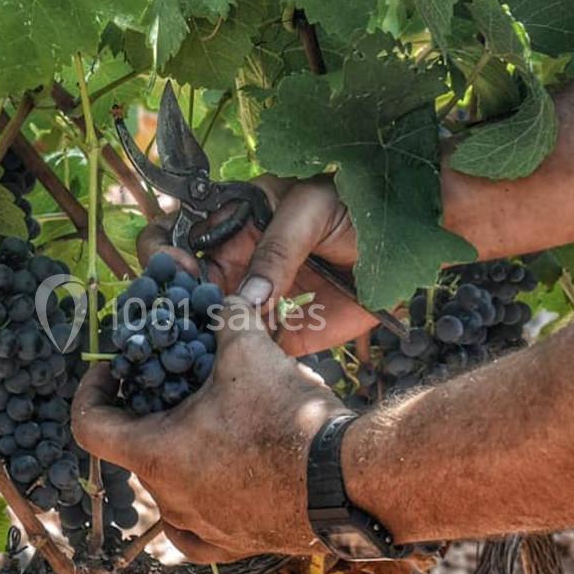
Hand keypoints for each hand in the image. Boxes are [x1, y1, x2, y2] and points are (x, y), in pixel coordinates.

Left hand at [72, 295, 349, 561]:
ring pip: (166, 493)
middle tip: (172, 387)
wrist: (345, 480)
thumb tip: (228, 292)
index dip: (91, 392)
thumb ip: (230, 315)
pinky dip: (198, 507)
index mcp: (155, 453)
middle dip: (147, 416)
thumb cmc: (286, 417)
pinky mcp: (234, 545)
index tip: (112, 373)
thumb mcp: (250, 350)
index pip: (89, 425)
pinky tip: (214, 486)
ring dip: (174, 460)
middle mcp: (169, 499)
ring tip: (200, 430)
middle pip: (134, 453)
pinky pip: (198, 532)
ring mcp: (201, 527)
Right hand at [137, 175, 375, 355]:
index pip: (178, 236)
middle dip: (175, 306)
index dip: (163, 252)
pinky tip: (241, 369)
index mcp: (233, 224)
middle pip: (186, 290)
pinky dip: (244, 364)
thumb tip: (244, 298)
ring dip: (203, 342)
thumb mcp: (310, 211)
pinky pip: (255, 354)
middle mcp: (237, 266)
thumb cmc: (356, 204)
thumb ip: (275, 247)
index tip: (175, 268)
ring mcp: (258, 303)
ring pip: (213, 329)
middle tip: (187, 316)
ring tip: (209, 349)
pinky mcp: (286, 334)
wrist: (409, 239)